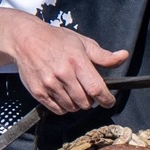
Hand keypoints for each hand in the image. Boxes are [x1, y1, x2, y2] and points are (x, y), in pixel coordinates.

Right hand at [0, 8, 128, 114]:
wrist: (26, 39)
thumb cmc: (56, 40)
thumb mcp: (82, 43)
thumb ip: (103, 55)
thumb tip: (123, 56)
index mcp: (77, 61)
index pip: (97, 89)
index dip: (106, 99)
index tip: (109, 100)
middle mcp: (63, 74)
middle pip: (85, 102)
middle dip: (91, 101)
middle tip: (88, 93)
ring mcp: (50, 84)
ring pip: (72, 107)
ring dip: (77, 104)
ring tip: (74, 91)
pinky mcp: (39, 92)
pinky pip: (57, 110)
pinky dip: (64, 107)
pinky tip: (63, 95)